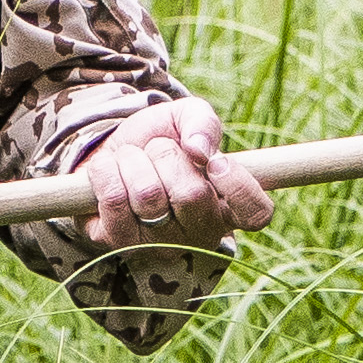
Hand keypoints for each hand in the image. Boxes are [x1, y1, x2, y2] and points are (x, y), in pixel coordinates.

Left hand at [80, 97, 274, 253]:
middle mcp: (200, 234)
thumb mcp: (186, 117)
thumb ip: (202, 123)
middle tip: (157, 150)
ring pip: (148, 195)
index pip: (256, 213)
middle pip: (191, 195)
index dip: (239, 187)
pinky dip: (106, 170)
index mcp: (228, 205)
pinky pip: (115, 200)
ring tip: (132, 159)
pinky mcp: (121, 244)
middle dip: (166, 155)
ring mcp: (160, 245)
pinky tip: (110, 170)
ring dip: (133, 160)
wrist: (109, 152)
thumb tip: (200, 150)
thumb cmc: (159, 139)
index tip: (215, 162)